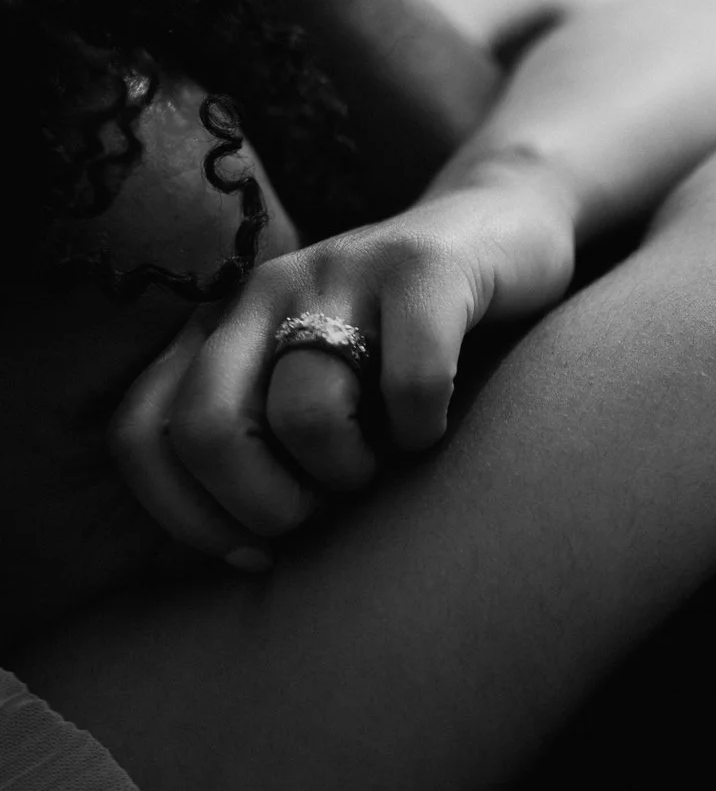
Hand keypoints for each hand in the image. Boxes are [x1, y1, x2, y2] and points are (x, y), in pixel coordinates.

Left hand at [108, 171, 576, 564]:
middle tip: (322, 512)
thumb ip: (254, 446)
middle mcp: (260, 295)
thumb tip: (223, 563)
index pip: (141, 437)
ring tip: (386, 462)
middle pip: (205, 429)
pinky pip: (408, 385)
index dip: (190, 518)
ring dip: (352, 473)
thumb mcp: (309, 387)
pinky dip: (422, 433)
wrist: (498, 228)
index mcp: (217, 331)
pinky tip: (433, 427)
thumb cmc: (397, 347)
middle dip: (266, 505)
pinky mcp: (421, 267)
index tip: (257, 550)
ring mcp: (338, 272)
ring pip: (305, 415)